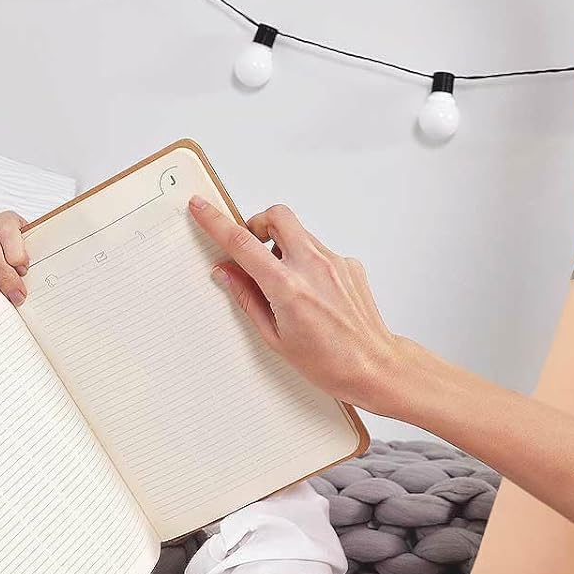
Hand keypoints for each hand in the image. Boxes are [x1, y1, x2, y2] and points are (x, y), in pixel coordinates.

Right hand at [188, 195, 410, 413]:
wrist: (373, 365)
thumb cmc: (327, 361)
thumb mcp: (274, 337)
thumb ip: (247, 298)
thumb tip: (225, 271)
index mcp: (288, 287)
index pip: (242, 244)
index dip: (216, 222)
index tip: (201, 207)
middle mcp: (313, 266)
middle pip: (278, 216)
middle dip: (258, 223)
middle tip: (253, 248)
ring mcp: (335, 262)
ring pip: (300, 234)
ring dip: (284, 247)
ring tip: (286, 285)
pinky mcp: (350, 264)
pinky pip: (319, 251)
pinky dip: (307, 263)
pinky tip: (312, 294)